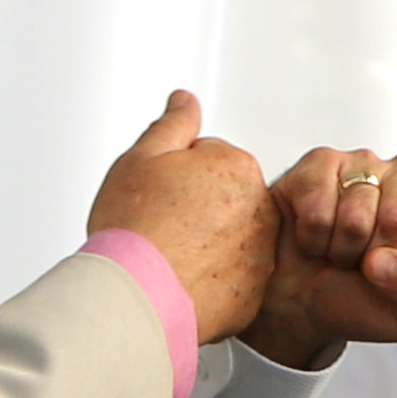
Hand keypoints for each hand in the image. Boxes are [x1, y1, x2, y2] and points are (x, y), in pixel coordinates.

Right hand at [86, 91, 276, 342]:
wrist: (136, 293)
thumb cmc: (135, 226)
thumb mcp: (142, 157)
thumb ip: (172, 124)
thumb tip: (185, 101)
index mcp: (237, 167)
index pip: (210, 159)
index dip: (176, 175)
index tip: (159, 195)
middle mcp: (261, 210)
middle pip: (226, 200)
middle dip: (198, 208)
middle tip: (162, 225)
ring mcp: (260, 256)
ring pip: (232, 241)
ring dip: (208, 245)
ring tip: (170, 257)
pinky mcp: (251, 296)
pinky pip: (232, 282)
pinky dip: (211, 282)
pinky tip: (181, 282)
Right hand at [241, 146, 396, 370]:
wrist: (304, 305)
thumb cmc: (364, 300)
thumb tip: (386, 260)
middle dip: (374, 254)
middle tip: (365, 261)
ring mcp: (362, 166)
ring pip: (355, 214)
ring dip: (341, 248)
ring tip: (340, 250)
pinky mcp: (318, 165)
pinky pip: (316, 208)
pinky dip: (312, 236)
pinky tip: (316, 235)